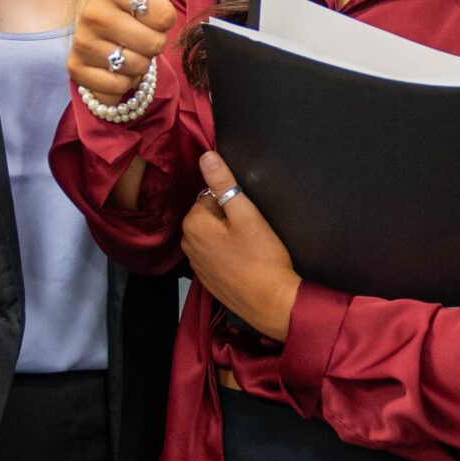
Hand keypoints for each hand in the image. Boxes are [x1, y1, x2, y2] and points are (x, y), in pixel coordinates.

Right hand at [69, 0, 175, 100]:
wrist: (108, 40)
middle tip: (141, 33)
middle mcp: (91, 10)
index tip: (151, 10)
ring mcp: (81, 40)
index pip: (164, 14)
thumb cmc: (138, 5)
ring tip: (128, 48)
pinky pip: (116, 85)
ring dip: (139, 64)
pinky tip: (113, 66)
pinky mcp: (75, 68)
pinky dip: (122, 83)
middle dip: (154, 44)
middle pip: (153, 44)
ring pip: (135, 67)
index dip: (165, 18)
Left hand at [180, 150, 300, 341]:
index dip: (233, 202)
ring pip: (213, 236)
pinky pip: (215, 255)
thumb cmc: (262, 258)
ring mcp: (196, 264)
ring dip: (228, 237)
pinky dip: (228, 255)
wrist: (271, 303)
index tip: (248, 218)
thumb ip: (224, 182)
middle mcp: (188, 244)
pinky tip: (245, 263)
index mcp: (194, 224)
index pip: (210, 196)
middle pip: (210, 216)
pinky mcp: (207, 279)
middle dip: (229, 219)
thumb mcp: (246, 214)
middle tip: (252, 233)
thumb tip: (206, 156)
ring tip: (250, 249)